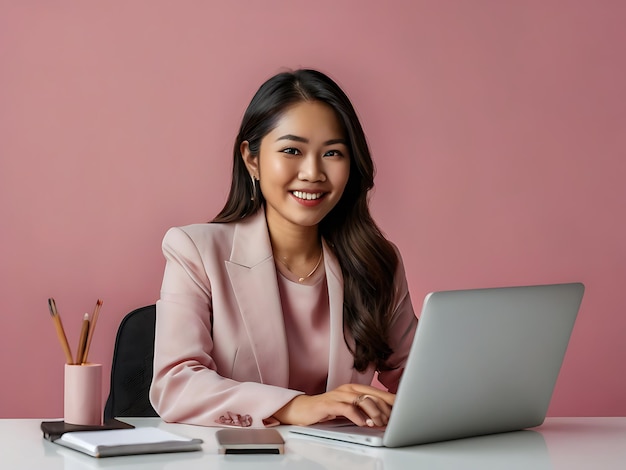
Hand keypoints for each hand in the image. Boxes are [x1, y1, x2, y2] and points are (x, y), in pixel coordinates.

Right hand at [273, 384, 394, 426]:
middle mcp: (349, 389)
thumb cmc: (327, 409)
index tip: (403, 411)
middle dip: (385, 410)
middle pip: (374, 396)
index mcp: (355, 388)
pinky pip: (348, 409)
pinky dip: (358, 417)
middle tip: (391, 422)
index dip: (392, 402)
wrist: (303, 410)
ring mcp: (340, 395)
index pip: (379, 393)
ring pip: (364, 401)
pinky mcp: (330, 404)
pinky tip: (363, 424)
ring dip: (374, 414)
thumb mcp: (349, 408)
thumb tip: (385, 418)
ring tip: (379, 424)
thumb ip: (364, 410)